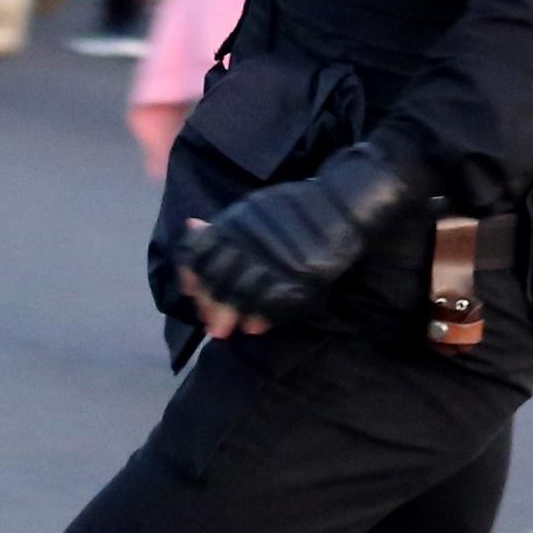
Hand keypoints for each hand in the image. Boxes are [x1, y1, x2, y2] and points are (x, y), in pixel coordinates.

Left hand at [179, 144, 418, 332]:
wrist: (341, 204)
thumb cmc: (294, 209)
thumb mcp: (254, 209)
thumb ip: (223, 224)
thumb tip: (191, 228)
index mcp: (238, 222)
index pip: (201, 255)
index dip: (193, 280)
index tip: (194, 294)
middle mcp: (254, 241)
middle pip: (219, 281)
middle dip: (211, 306)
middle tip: (212, 324)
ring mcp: (278, 260)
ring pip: (244, 296)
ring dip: (234, 316)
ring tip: (231, 328)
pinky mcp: (302, 276)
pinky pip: (276, 304)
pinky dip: (263, 318)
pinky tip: (256, 325)